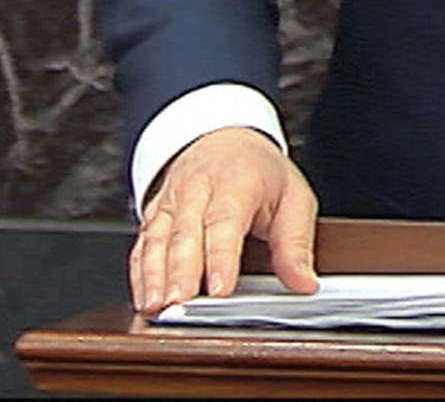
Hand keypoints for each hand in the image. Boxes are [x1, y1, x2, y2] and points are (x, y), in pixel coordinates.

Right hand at [129, 126, 318, 316]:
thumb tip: (304, 282)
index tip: (219, 290)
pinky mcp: (154, 215)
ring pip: (157, 239)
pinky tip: (143, 298)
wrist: (224, 138)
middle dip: (181, 272)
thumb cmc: (258, 172)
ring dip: (154, 274)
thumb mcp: (294, 197)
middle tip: (180, 306)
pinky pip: (142, 244)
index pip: (226, 221)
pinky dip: (139, 273)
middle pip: (185, 233)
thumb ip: (296, 244)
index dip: (220, 257)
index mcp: (236, 180)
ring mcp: (171, 201)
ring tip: (156, 306)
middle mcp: (197, 188)